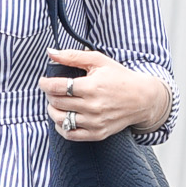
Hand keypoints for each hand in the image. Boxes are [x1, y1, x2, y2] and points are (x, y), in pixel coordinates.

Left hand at [39, 49, 169, 141]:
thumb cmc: (119, 77)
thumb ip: (72, 56)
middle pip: (56, 103)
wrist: (142, 98)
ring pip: (60, 119)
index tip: (44, 81)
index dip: (45, 83)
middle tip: (52, 90)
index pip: (57, 87)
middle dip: (49, 95)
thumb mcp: (98, 61)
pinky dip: (61, 127)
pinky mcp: (98, 134)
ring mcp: (95, 122)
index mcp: (92, 87)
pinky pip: (70, 134)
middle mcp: (93, 106)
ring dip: (53, 110)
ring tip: (57, 103)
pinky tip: (64, 117)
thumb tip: (50, 52)